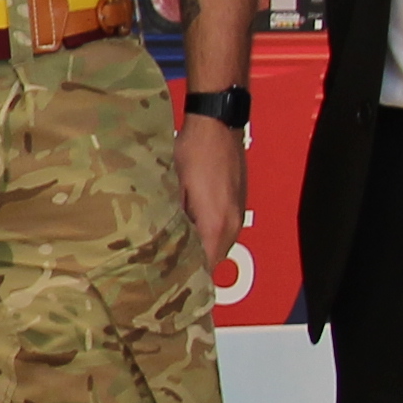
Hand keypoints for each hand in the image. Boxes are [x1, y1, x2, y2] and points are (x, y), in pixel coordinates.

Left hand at [178, 110, 245, 267]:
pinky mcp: (240, 201)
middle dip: (195, 263)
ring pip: (221, 243)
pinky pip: (226, 228)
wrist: (218, 123)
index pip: (206, 265)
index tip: (168, 280)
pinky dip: (211, 233)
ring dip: (204, 247)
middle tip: (167, 266)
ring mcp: (239, 212)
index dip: (188, 275)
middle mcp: (233, 223)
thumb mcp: (174, 185)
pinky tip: (191, 226)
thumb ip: (172, 218)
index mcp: (216, 224)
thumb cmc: (193, 151)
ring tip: (177, 248)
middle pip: (215, 257)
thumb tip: (162, 241)